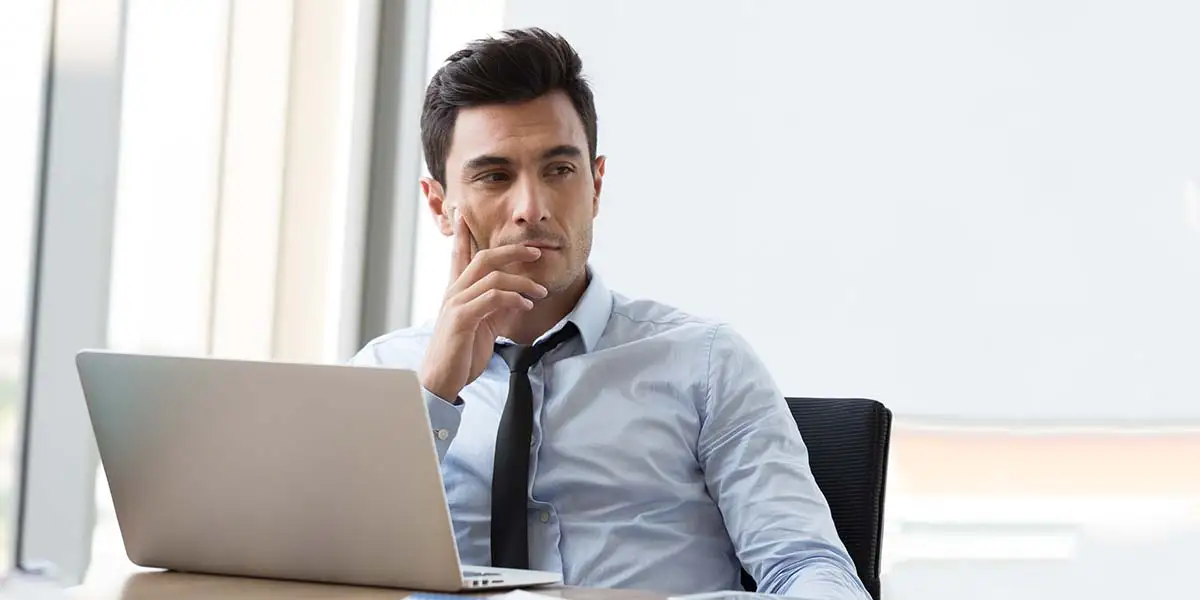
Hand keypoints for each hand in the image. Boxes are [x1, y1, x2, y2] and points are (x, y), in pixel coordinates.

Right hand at [418, 212, 546, 401]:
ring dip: (522, 282)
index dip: (464, 234)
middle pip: (484, 257)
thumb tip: (519, 297)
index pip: (460, 255)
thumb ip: (496, 307)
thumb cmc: (461, 352)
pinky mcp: (462, 319)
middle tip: (536, 252)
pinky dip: (513, 298)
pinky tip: (526, 305)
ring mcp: (456, 303)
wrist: (441, 379)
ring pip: (492, 276)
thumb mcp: (482, 324)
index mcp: (457, 291)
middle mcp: (454, 292)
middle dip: (512, 250)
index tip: (464, 213)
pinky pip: (492, 298)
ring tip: (540, 292)